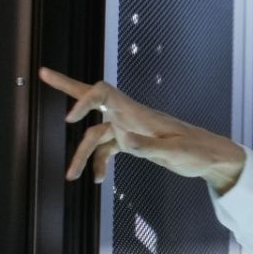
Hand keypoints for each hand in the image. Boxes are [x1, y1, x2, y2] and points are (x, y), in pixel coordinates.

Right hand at [37, 67, 247, 191]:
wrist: (210, 157)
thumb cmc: (196, 151)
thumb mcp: (175, 152)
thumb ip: (149, 147)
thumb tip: (126, 143)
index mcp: (137, 112)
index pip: (103, 93)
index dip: (83, 100)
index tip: (70, 119)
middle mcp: (128, 116)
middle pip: (92, 97)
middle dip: (67, 87)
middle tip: (42, 73)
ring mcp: (129, 128)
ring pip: (95, 135)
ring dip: (81, 155)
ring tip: (70, 176)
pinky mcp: (132, 142)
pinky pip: (107, 149)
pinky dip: (99, 163)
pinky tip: (97, 180)